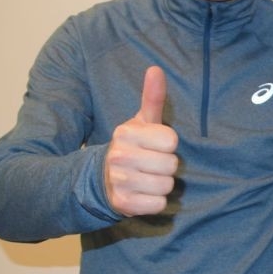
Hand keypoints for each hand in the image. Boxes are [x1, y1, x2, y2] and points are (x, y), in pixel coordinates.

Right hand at [103, 66, 178, 215]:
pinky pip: (158, 204)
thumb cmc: (132, 146)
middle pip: (171, 165)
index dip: (167, 145)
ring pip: (166, 185)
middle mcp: (119, 156)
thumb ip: (152, 97)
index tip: (154, 146)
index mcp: (126, 133)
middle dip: (166, 166)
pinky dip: (155, 202)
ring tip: (147, 178)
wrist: (101, 178)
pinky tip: (142, 193)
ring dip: (161, 184)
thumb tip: (156, 68)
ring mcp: (119, 181)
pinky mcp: (122, 203)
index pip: (171, 141)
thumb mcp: (141, 122)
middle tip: (150, 164)